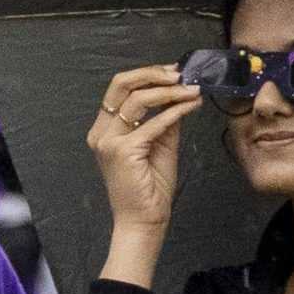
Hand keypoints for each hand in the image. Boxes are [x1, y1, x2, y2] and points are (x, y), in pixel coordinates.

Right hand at [88, 64, 202, 235]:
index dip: (147, 75)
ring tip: (192, 90)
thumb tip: (179, 94)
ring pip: (138, 99)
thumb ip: (164, 120)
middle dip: (153, 74)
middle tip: (180, 73)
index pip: (120, 88)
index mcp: (104, 129)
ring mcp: (109, 141)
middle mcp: (101, 132)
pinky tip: (191, 106)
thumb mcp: (160, 145)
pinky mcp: (124, 151)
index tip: (174, 72)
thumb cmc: (150, 189)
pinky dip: (176, 111)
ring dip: (170, 91)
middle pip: (121, 84)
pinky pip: (154, 123)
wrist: (144, 221)